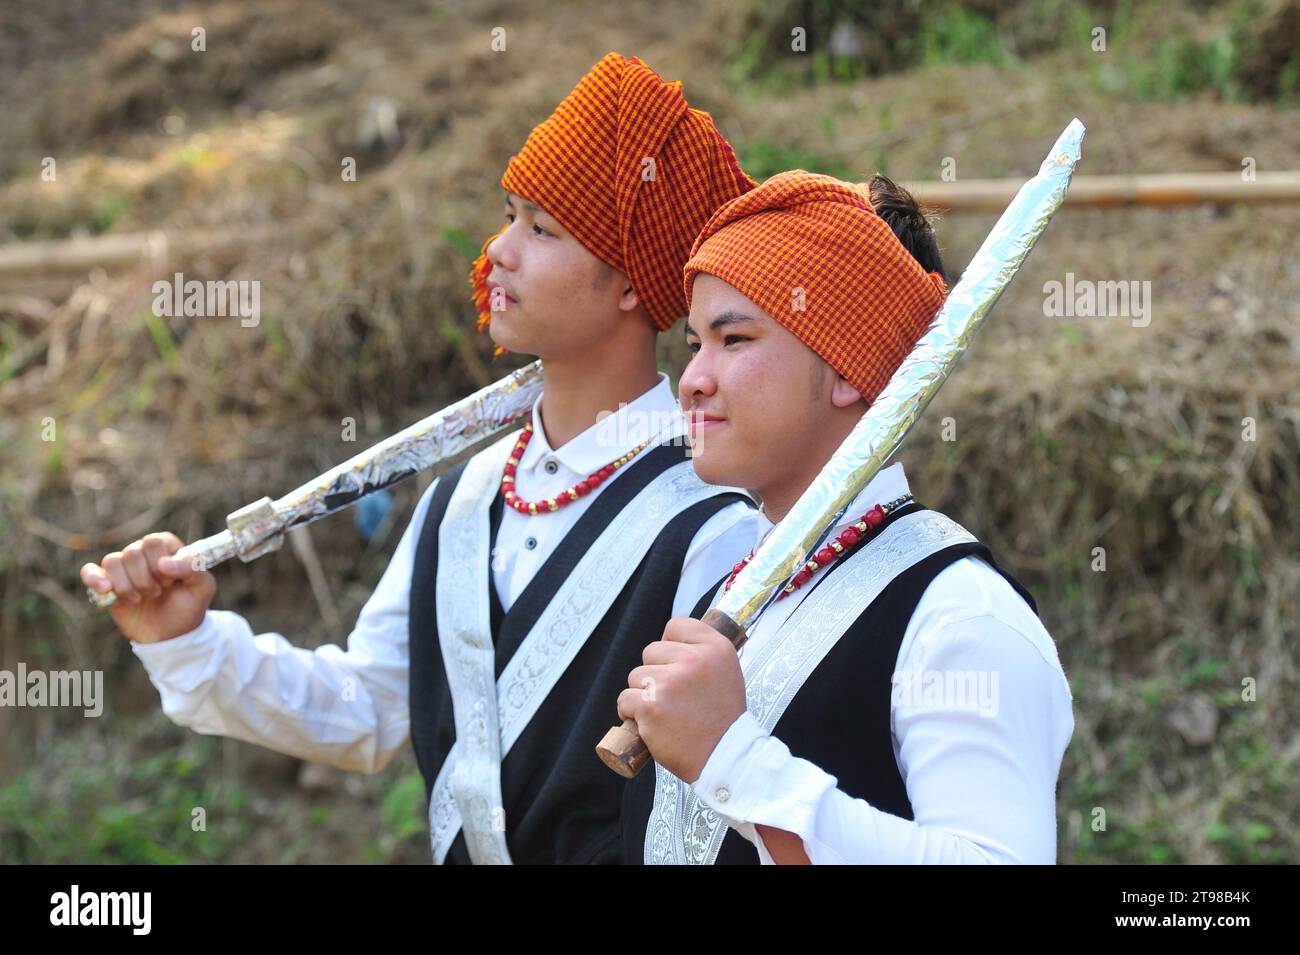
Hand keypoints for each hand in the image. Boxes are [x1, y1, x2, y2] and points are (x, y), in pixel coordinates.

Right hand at [80, 532, 215, 642]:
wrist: (172, 634)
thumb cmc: (189, 605)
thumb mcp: (203, 587)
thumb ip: (193, 568)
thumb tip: (164, 564)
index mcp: (166, 547)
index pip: (153, 542)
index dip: (160, 564)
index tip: (170, 581)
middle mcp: (142, 552)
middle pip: (132, 553)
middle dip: (145, 579)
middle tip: (158, 592)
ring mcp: (123, 568)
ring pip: (112, 562)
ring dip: (127, 586)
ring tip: (140, 599)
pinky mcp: (106, 584)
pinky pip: (90, 571)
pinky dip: (94, 578)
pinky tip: (105, 590)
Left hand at [617, 616, 745, 782]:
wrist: (725, 758)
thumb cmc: (723, 719)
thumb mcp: (727, 672)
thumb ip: (703, 652)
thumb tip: (671, 641)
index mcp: (715, 647)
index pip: (675, 626)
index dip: (670, 645)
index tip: (676, 665)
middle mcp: (693, 659)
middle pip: (651, 651)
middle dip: (656, 673)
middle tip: (674, 697)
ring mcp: (670, 682)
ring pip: (636, 676)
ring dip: (643, 694)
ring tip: (665, 713)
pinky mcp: (650, 706)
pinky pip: (625, 699)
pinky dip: (630, 713)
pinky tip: (649, 723)